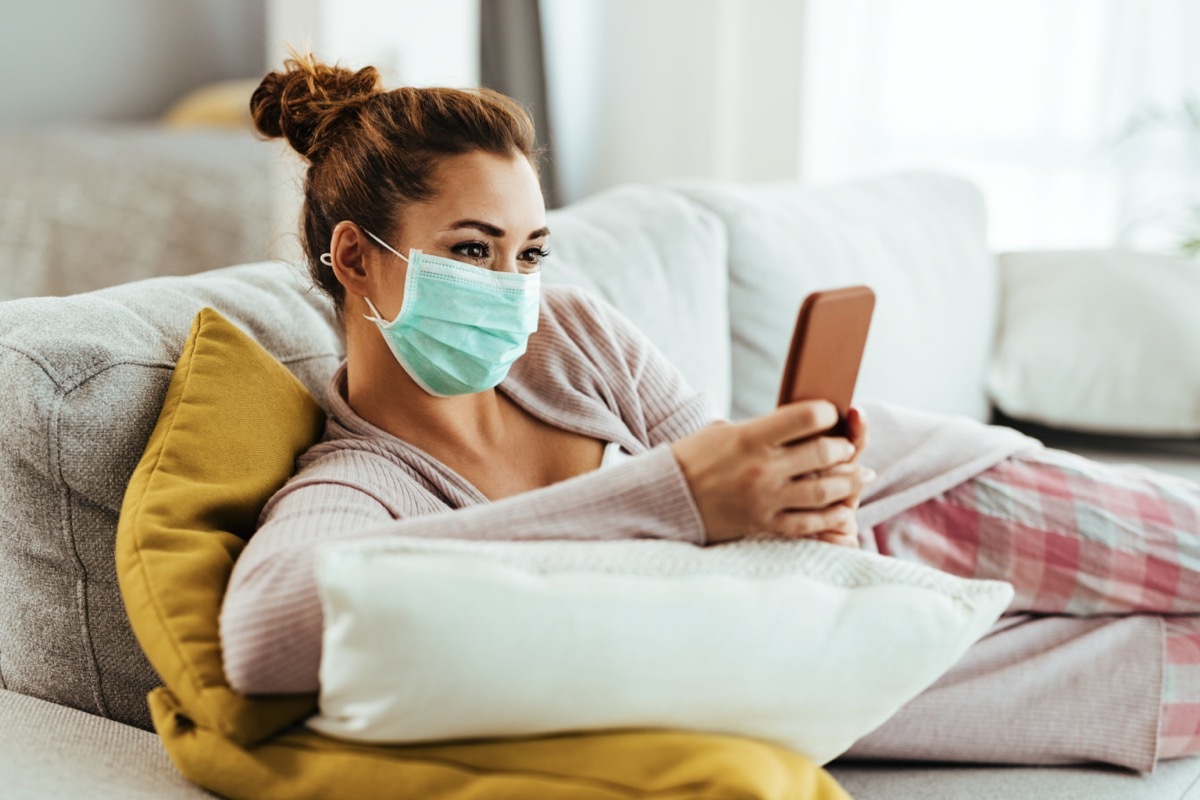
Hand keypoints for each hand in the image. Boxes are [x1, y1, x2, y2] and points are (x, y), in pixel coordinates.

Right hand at [670, 401, 874, 544]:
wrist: (665, 498)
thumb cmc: (696, 457)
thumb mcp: (725, 430)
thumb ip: (766, 428)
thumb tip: (808, 424)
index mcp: (750, 437)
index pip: (807, 417)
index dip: (828, 412)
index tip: (831, 413)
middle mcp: (761, 468)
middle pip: (824, 454)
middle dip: (845, 448)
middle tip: (849, 447)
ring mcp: (764, 499)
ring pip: (824, 491)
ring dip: (849, 482)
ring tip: (861, 476)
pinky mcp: (763, 524)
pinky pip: (809, 524)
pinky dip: (831, 517)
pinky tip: (843, 510)